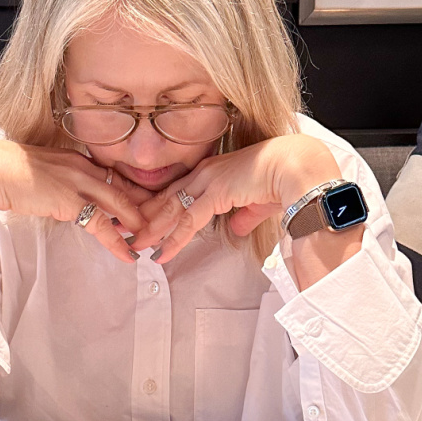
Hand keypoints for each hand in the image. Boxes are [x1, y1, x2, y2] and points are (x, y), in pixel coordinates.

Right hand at [0, 140, 151, 268]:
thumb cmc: (4, 173)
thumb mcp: (38, 172)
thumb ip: (55, 181)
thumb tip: (57, 195)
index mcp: (75, 158)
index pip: (112, 174)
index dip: (130, 191)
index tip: (144, 204)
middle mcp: (82, 166)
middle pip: (124, 186)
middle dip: (144, 206)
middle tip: (159, 223)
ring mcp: (79, 182)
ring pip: (120, 204)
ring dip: (137, 224)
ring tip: (150, 241)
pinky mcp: (72, 201)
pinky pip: (103, 224)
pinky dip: (118, 241)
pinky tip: (128, 254)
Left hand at [129, 135, 342, 264]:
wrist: (297, 167)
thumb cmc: (283, 179)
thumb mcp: (257, 201)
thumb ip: (244, 215)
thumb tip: (237, 228)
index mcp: (212, 172)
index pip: (176, 192)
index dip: (157, 207)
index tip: (141, 221)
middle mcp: (204, 174)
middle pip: (165, 199)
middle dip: (144, 217)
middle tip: (124, 232)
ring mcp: (208, 182)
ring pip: (171, 210)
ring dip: (152, 231)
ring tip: (134, 247)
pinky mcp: (216, 192)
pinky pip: (188, 220)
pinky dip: (173, 238)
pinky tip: (161, 253)